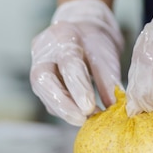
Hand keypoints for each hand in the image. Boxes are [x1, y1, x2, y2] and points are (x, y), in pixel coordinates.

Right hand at [30, 0, 124, 125]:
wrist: (82, 32)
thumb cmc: (95, 44)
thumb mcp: (106, 56)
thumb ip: (108, 81)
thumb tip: (115, 109)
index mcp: (62, 37)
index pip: (68, 64)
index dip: (78, 88)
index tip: (89, 108)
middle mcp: (43, 52)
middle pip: (44, 81)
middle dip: (63, 104)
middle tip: (82, 119)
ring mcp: (37, 68)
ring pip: (45, 94)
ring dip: (65, 111)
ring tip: (87, 121)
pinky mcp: (41, 86)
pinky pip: (50, 101)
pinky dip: (66, 111)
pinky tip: (82, 117)